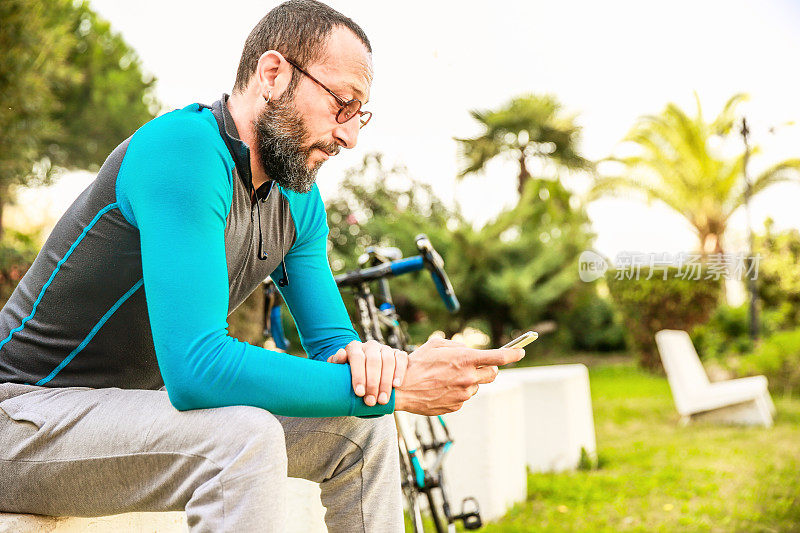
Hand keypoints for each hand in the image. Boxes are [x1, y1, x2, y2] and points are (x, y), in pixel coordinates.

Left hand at [327, 340, 407, 406]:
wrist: (363, 375)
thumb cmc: (348, 375)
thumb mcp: (338, 370)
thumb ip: (336, 363)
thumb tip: (341, 355)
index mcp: (354, 347)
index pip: (357, 358)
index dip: (358, 376)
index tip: (359, 393)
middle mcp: (370, 346)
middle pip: (373, 361)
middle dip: (372, 383)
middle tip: (371, 401)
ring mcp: (385, 348)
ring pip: (388, 361)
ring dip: (386, 382)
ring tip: (383, 400)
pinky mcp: (397, 353)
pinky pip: (401, 359)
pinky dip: (399, 372)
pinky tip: (396, 385)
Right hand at [394, 337, 523, 414]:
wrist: (401, 388)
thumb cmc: (417, 363)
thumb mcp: (436, 345)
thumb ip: (457, 346)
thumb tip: (469, 351)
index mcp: (465, 360)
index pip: (499, 358)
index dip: (513, 355)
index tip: (520, 352)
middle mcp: (467, 378)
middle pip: (492, 374)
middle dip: (488, 368)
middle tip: (477, 365)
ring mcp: (463, 394)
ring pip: (476, 386)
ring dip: (468, 381)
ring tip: (447, 378)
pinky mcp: (456, 406)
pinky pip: (463, 397)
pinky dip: (457, 392)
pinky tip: (442, 388)